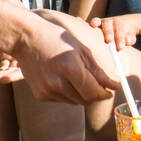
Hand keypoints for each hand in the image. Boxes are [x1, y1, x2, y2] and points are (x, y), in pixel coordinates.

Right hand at [0, 13, 119, 103]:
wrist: (25, 39)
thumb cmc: (55, 39)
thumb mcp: (80, 50)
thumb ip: (97, 71)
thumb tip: (114, 86)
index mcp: (70, 68)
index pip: (93, 92)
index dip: (105, 94)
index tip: (111, 91)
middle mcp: (57, 82)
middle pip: (85, 100)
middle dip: (95, 94)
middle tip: (99, 86)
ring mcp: (47, 91)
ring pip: (75, 101)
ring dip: (82, 93)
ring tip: (76, 76)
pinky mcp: (40, 95)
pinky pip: (62, 99)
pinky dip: (68, 93)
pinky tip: (62, 78)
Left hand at [87, 14, 140, 52]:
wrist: (131, 22)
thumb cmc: (113, 33)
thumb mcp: (107, 35)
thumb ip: (103, 43)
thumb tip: (102, 55)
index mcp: (102, 24)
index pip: (96, 21)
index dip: (95, 22)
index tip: (93, 25)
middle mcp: (110, 22)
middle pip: (107, 25)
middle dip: (108, 32)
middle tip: (108, 40)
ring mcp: (121, 23)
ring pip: (120, 29)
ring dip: (120, 38)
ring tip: (120, 47)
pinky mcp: (130, 27)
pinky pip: (130, 34)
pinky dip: (129, 39)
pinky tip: (129, 42)